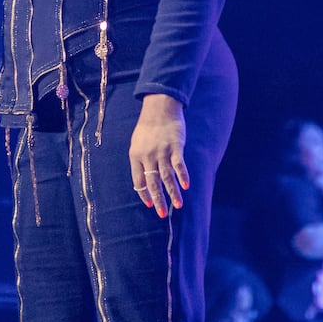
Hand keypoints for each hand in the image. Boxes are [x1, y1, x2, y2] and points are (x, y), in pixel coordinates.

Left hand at [130, 94, 189, 217]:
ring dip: (173, 192)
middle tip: (162, 214)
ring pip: (167, 177)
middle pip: (153, 183)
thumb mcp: (137, 143)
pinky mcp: (175, 146)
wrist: (159, 108)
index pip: (138, 182)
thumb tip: (144, 180)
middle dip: (158, 200)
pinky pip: (179, 164)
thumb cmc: (148, 127)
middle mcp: (148, 156)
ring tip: (178, 205)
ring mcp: (162, 152)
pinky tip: (186, 186)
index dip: (144, 194)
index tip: (150, 205)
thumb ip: (140, 160)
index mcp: (136, 157)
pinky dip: (182, 176)